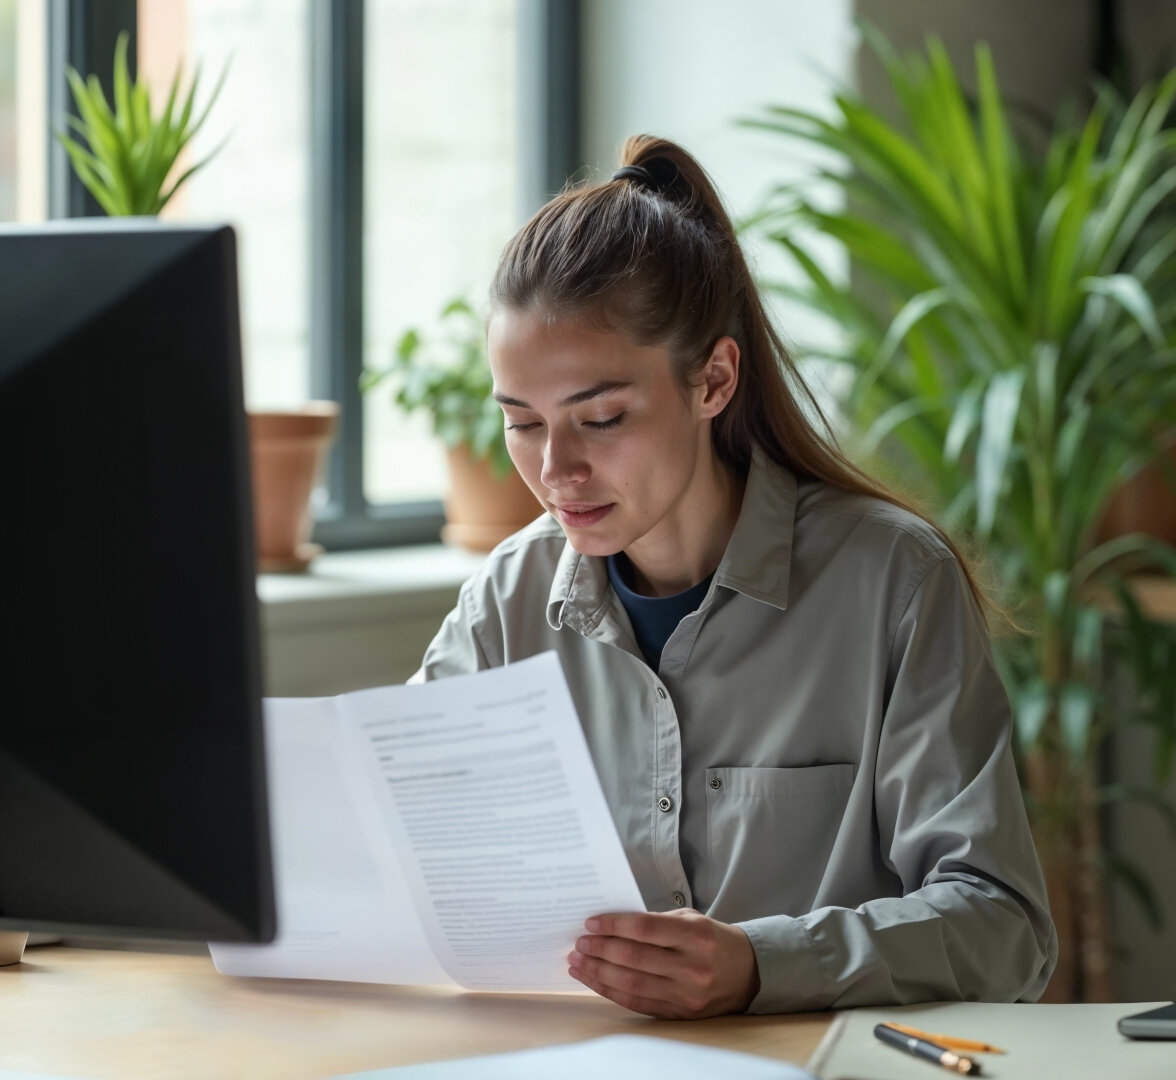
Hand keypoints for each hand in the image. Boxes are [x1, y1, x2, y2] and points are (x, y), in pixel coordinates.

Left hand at [568, 908, 759, 1018]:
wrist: (747, 973)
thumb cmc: (711, 939)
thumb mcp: (691, 919)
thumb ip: (655, 921)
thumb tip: (611, 925)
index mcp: (695, 936)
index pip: (645, 928)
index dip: (614, 925)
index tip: (591, 923)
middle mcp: (692, 967)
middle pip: (635, 958)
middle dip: (601, 950)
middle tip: (579, 943)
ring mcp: (686, 994)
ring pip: (632, 984)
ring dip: (599, 972)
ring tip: (578, 962)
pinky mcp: (679, 1013)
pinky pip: (638, 1003)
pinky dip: (611, 991)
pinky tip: (594, 980)